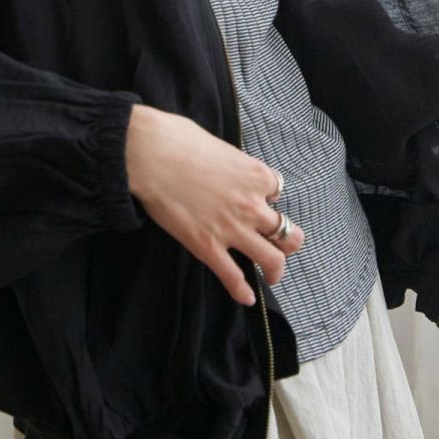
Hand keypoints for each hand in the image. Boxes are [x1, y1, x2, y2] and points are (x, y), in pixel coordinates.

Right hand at [125, 104, 304, 306]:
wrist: (150, 155)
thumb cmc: (178, 140)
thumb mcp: (218, 145)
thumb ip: (230, 162)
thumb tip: (224, 166)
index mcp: (256, 175)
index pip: (278, 191)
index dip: (269, 197)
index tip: (260, 199)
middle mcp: (252, 205)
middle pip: (287, 232)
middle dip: (288, 241)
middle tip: (281, 247)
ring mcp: (233, 229)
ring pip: (272, 259)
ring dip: (275, 270)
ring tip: (272, 275)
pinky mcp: (208, 247)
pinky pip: (234, 276)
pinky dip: (242, 291)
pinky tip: (247, 298)